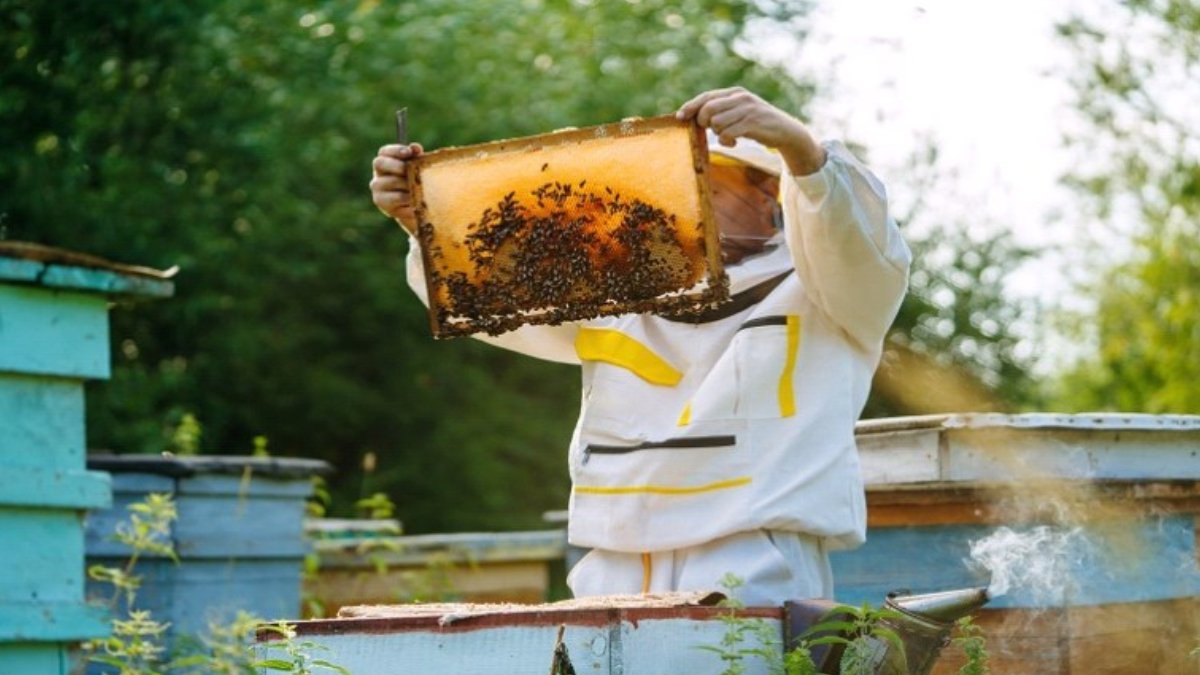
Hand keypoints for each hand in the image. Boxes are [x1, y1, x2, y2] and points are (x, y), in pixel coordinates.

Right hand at [370, 142, 423, 232]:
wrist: (417, 209)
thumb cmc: (417, 184)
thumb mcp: (418, 169)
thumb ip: (416, 157)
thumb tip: (415, 147)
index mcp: (385, 163)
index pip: (384, 151)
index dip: (395, 150)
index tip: (409, 152)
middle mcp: (378, 176)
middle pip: (380, 163)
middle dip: (397, 165)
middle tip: (411, 170)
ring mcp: (379, 192)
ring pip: (389, 182)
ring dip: (407, 185)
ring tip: (420, 189)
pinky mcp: (385, 207)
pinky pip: (397, 202)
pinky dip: (410, 202)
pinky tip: (419, 204)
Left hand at [676, 87, 825, 175]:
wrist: (785, 131)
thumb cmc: (757, 123)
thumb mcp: (740, 111)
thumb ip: (722, 110)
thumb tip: (696, 117)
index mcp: (735, 92)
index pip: (707, 96)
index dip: (691, 106)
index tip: (679, 116)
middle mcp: (740, 97)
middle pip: (708, 109)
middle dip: (704, 123)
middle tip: (713, 130)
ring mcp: (747, 109)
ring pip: (716, 123)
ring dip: (718, 134)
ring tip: (729, 136)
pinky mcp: (752, 123)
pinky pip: (727, 134)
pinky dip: (727, 141)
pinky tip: (734, 142)